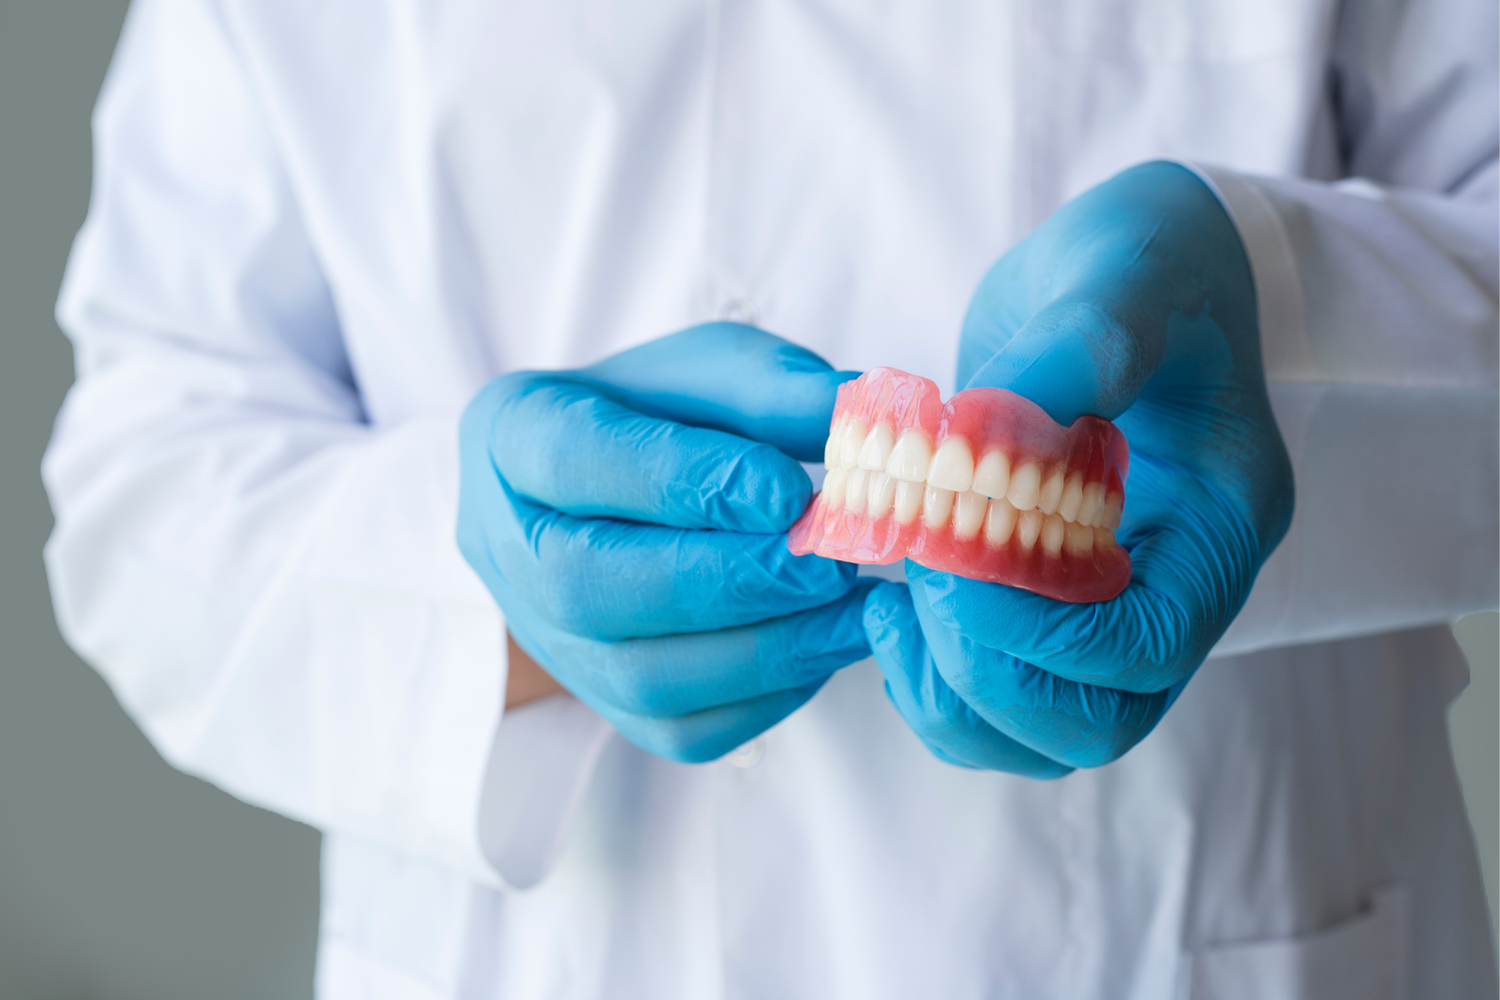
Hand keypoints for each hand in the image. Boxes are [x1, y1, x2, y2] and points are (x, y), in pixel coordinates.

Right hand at [459, 323, 872, 761]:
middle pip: (591, 587)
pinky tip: (826, 646)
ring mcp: (548, 640)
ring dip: (766, 649)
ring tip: (855, 611)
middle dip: (728, 581)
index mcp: (512, 434)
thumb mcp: (712, 372)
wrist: (625, 489)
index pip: (577, 460)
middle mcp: (507, 549)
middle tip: (831, 564)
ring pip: (640, 677)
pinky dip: (768, 696)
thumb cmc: (662, 414)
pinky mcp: (604, 703)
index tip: (789, 491)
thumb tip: (859, 413)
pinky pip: (682, 730)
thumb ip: (774, 388)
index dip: (683, 480)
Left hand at [865, 162, 1294, 775]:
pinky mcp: (1057, 601)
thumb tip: (990, 431)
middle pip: (1097, 719)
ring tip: (893, 599)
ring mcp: (1118, 603)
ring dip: (951, 688)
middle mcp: (1179, 585)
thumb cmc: (1146, 265)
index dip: (1038, 630)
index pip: (1149, 646)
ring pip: (1043, 729)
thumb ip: (1082, 344)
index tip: (948, 560)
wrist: (1135, 271)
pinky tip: (889, 600)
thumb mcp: (1125, 277)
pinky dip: (935, 674)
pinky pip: (1002, 694)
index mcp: (1220, 521)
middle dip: (986, 671)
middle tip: (915, 579)